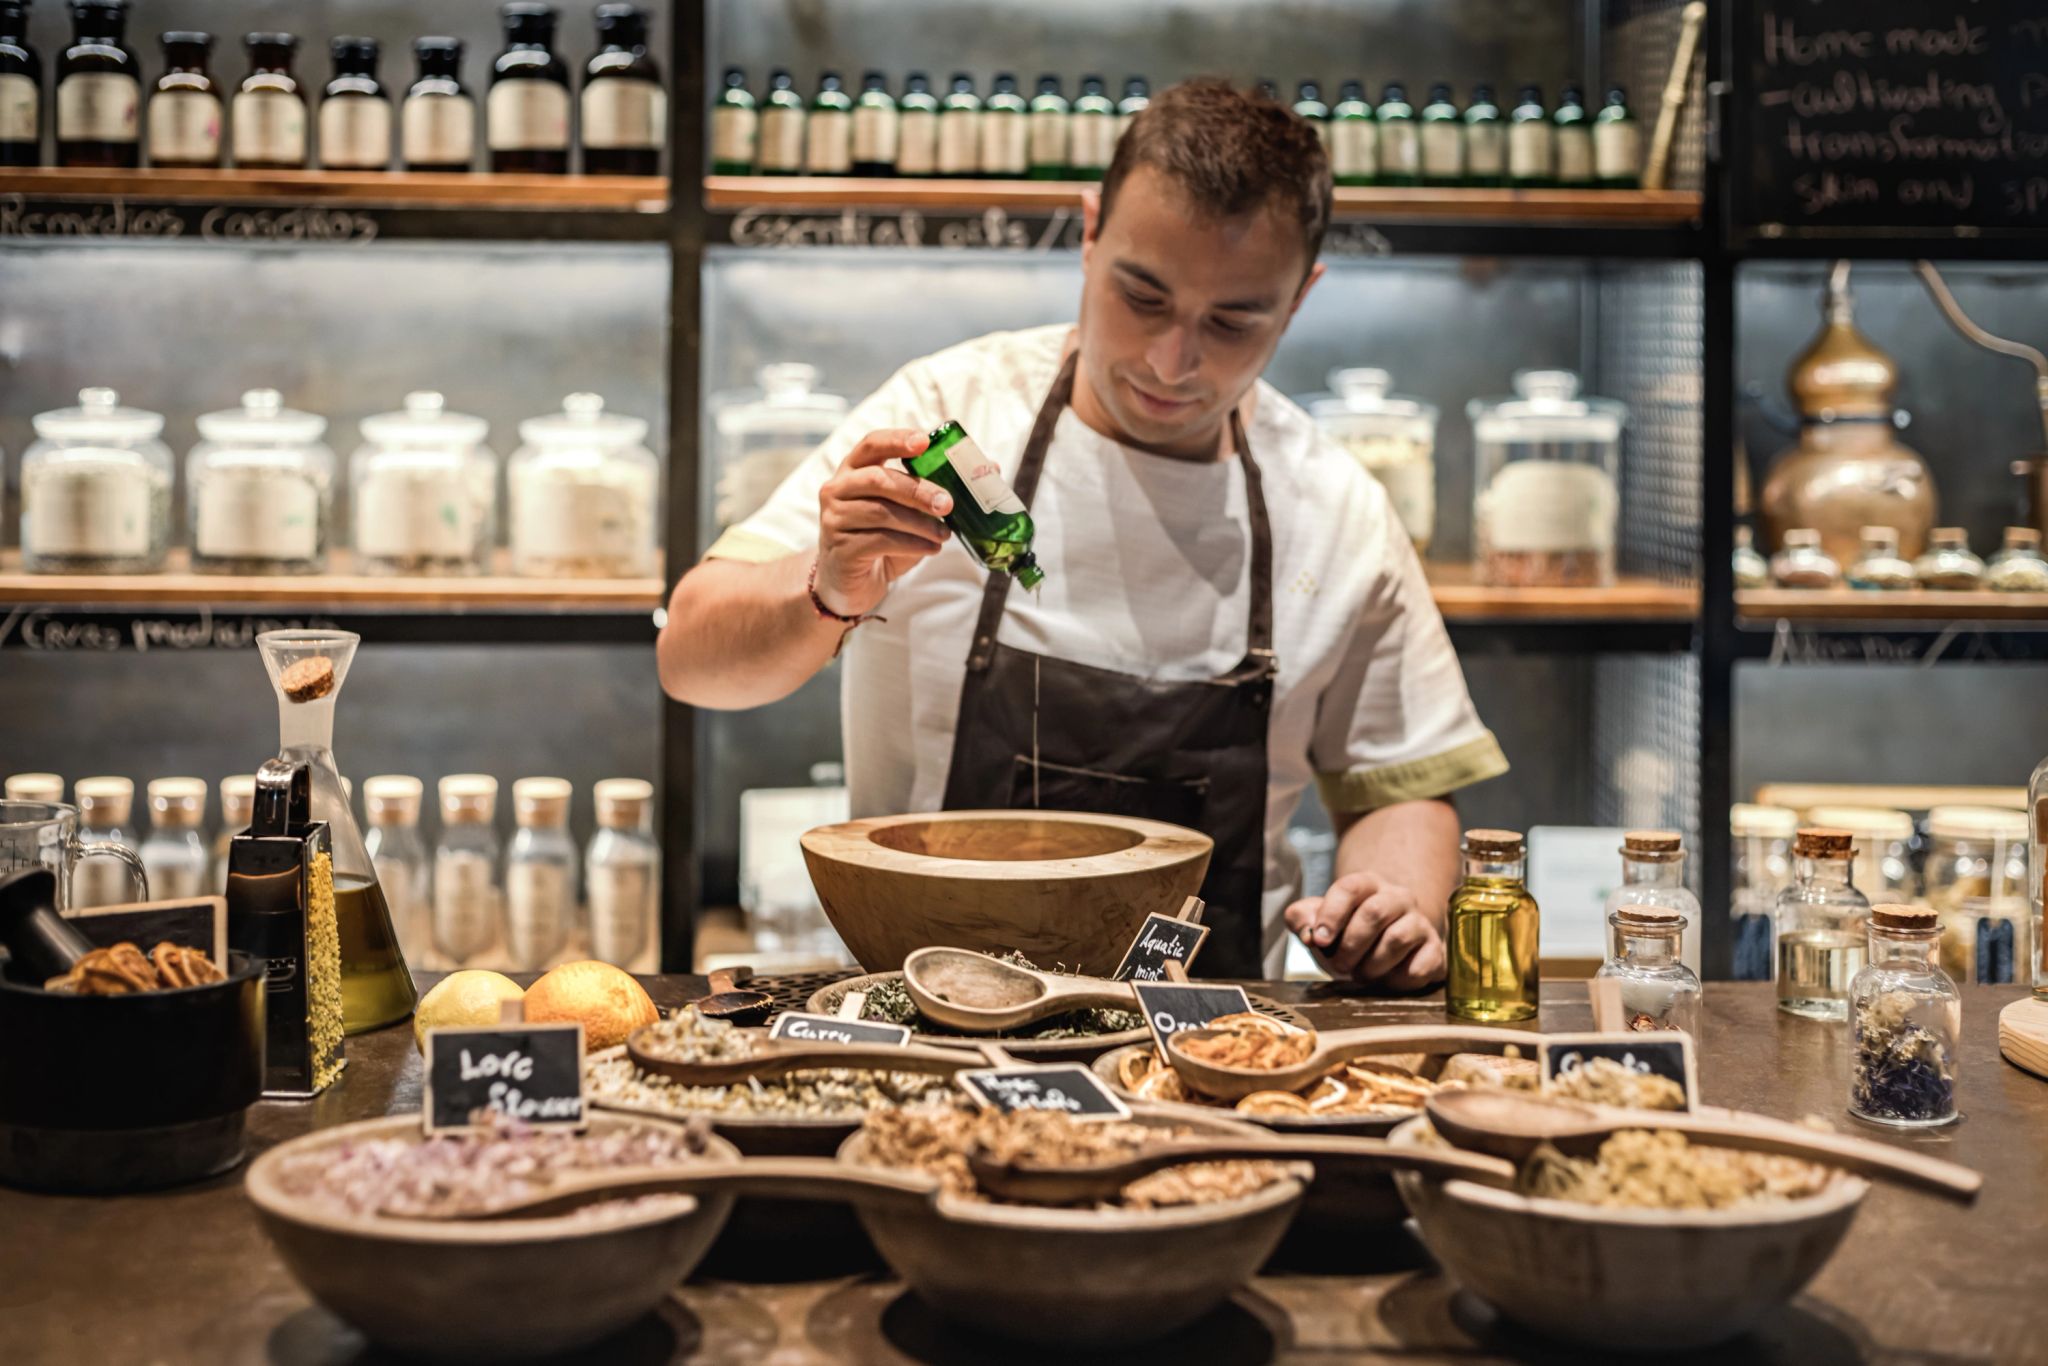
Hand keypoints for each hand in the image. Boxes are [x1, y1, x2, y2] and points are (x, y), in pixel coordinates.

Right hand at [813, 429, 954, 617]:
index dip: (897, 439)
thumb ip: (937, 490)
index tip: (925, 442)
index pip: (872, 444)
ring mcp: (834, 518)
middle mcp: (838, 489)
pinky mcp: (840, 548)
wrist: (853, 581)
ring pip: (882, 513)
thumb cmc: (882, 538)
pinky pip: (881, 541)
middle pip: (878, 479)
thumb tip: (990, 469)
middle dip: (917, 490)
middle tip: (948, 503)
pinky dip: (912, 544)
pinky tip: (930, 548)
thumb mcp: (908, 511)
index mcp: (855, 469)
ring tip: (945, 534)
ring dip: (920, 523)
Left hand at [1284, 872, 1445, 988]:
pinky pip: (1418, 967)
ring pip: (1397, 939)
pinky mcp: (1435, 951)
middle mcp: (1398, 898)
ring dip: (1371, 965)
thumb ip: (1303, 919)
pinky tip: (1386, 980)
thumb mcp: (1319, 921)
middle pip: (1374, 912)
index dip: (1331, 914)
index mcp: (1367, 884)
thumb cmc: (1348, 931)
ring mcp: (1420, 923)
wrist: (1390, 943)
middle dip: (1350, 945)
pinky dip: (1396, 981)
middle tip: (1339, 965)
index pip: (1349, 888)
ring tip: (1362, 973)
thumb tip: (1308, 932)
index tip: (1319, 940)